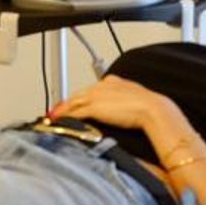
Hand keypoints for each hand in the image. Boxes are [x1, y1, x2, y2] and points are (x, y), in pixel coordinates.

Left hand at [49, 76, 182, 134]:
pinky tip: (59, 122)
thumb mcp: (135, 99)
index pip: (90, 89)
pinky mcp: (94, 108)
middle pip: (78, 94)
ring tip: (53, 118)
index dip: (79, 98)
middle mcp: (101, 87)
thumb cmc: (148, 106)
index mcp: (112, 82)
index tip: (73, 103)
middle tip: (56, 111)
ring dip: (62, 111)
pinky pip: (75, 112)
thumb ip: (126, 102)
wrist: (152, 109)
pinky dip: (65, 117)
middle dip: (66, 103)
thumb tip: (126, 112)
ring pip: (73, 102)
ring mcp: (96, 96)